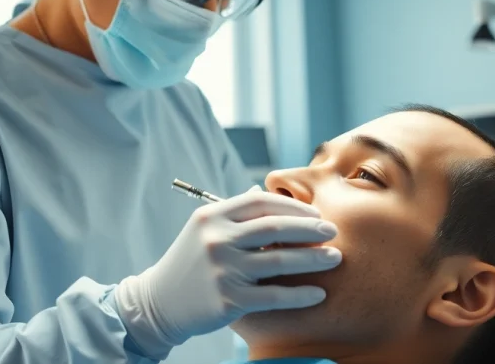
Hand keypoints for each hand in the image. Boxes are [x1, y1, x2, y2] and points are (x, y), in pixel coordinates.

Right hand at [114, 186, 341, 352]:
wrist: (158, 302)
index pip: (260, 203)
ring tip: (336, 259)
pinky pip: (274, 296)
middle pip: (274, 227)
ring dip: (313, 259)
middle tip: (333, 231)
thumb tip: (262, 191)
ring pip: (279, 260)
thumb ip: (234, 212)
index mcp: (212, 216)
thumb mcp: (204, 230)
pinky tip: (319, 294)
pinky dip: (300, 295)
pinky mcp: (228, 300)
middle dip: (310, 229)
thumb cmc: (189, 262)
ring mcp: (222, 269)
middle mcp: (216, 239)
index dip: (293, 207)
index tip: (316, 214)